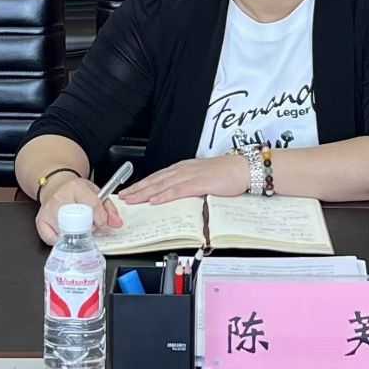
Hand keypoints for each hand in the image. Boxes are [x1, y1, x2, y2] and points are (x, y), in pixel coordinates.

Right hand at [36, 173, 122, 244]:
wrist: (55, 186)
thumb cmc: (77, 191)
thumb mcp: (96, 193)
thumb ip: (109, 208)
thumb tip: (117, 223)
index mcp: (76, 187)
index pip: (92, 206)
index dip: (101, 219)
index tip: (103, 224)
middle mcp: (60, 197)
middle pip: (79, 222)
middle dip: (88, 229)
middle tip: (90, 228)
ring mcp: (49, 209)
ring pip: (65, 232)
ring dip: (75, 237)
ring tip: (78, 230)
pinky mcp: (40, 220)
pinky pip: (51, 239)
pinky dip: (60, 241)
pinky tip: (65, 235)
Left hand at [120, 155, 248, 204]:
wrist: (245, 168)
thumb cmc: (229, 174)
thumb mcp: (205, 179)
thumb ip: (192, 186)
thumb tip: (180, 198)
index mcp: (185, 168)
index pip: (159, 176)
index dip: (143, 183)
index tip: (130, 190)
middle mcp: (185, 169)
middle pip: (156, 179)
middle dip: (138, 188)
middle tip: (123, 196)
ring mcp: (191, 175)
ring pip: (163, 184)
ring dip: (145, 192)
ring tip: (132, 199)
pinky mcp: (199, 183)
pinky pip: (178, 190)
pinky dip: (164, 195)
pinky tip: (154, 200)